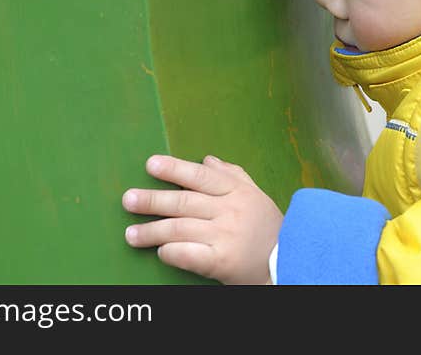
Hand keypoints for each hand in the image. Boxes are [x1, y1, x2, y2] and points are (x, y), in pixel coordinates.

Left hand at [123, 154, 282, 284]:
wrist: (292, 261)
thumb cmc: (269, 228)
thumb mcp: (256, 195)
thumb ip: (232, 174)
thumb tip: (207, 159)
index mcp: (237, 191)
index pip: (200, 176)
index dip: (174, 169)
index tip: (151, 164)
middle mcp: (230, 211)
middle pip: (184, 202)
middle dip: (152, 200)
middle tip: (128, 200)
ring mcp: (226, 236)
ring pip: (181, 229)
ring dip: (152, 232)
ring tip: (130, 235)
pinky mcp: (222, 261)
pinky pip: (190, 255)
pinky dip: (172, 253)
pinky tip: (160, 253)